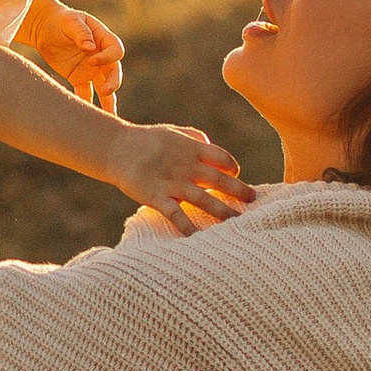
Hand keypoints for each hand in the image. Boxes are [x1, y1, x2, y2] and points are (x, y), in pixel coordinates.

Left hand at [27, 0, 123, 109]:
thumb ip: (81, 32)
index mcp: (103, 39)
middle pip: (114, 72)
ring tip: (110, 117)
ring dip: (108, 101)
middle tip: (105, 91)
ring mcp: (91, 69)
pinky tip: (86, 116)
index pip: (115, 51)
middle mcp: (101, 56)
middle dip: (113, 83)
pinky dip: (86, 103)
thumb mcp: (71, 21)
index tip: (91, 59)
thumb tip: (90, 47)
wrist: (45, 27)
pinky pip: (86, 93)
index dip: (107, 57)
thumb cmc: (61, 20)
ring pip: (104, 87)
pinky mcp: (79, 78)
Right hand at [107, 118, 250, 226]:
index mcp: (191, 148)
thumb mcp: (172, 132)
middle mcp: (186, 166)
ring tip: (237, 222)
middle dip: (238, 191)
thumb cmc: (146, 140)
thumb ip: (194, 137)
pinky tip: (199, 238)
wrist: (116, 148)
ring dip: (221, 212)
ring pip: (203, 199)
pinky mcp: (157, 197)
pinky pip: (176, 215)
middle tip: (254, 201)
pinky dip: (188, 227)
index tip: (236, 174)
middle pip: (219, 180)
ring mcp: (172, 182)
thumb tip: (211, 145)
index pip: (222, 157)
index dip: (232, 166)